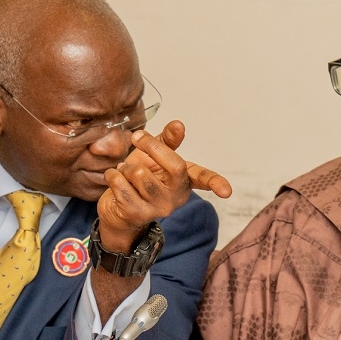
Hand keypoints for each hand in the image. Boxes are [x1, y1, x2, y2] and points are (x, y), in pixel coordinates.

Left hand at [98, 120, 231, 250]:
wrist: (116, 208)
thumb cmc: (139, 178)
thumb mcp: (154, 156)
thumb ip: (167, 140)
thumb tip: (179, 125)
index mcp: (184, 180)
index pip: (204, 179)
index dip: (216, 183)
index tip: (227, 191)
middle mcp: (176, 197)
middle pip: (174, 165)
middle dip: (151, 146)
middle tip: (136, 137)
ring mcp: (158, 208)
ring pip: (140, 174)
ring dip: (126, 166)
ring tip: (126, 172)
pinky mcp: (137, 214)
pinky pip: (121, 184)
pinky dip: (113, 175)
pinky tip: (116, 181)